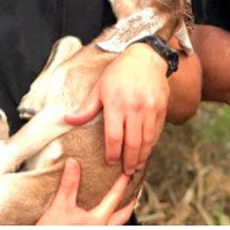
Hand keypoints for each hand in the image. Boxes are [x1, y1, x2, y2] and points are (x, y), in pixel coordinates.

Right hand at [36, 158, 135, 224]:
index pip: (114, 199)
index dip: (121, 184)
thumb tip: (73, 164)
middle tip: (134, 193)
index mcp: (98, 221)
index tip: (127, 174)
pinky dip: (108, 221)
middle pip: (122, 216)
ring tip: (120, 205)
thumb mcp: (60, 206)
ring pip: (114, 226)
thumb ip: (69, 184)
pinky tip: (99, 218)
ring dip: (119, 214)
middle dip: (129, 204)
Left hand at [66, 44, 168, 172]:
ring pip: (147, 140)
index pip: (114, 137)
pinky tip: (147, 150)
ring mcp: (151, 109)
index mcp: (116, 104)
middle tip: (126, 172)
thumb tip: (68, 120)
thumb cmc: (119, 72)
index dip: (112, 153)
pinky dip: (152, 144)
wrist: (146, 57)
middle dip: (129, 161)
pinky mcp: (162, 108)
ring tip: (137, 166)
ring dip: (142, 156)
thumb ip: (86, 108)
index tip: (110, 162)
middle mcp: (135, 108)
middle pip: (132, 143)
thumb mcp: (100, 87)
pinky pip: (157, 131)